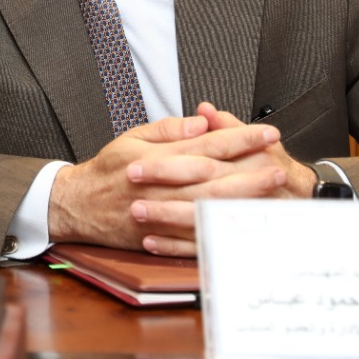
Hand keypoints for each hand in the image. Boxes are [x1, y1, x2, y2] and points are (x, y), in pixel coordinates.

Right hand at [49, 108, 293, 253]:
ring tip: (271, 191)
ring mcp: (161, 213)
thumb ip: (168, 129)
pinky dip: (222, 230)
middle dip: (251, 170)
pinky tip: (244, 224)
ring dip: (243, 199)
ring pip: (209, 206)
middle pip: (214, 177)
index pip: (206, 144)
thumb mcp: (131, 137)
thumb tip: (201, 123)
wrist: (78, 205)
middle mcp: (161, 185)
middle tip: (280, 163)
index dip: (239, 138)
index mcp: (155, 156)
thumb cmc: (108, 170)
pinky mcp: (161, 235)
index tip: (267, 133)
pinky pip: (196, 235)